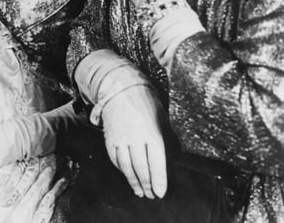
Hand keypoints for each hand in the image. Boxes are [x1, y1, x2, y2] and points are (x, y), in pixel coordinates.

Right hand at [101, 84, 167, 199]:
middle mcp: (135, 138)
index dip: (159, 181)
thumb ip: (167, 136)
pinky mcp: (109, 137)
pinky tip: (127, 174)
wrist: (120, 87)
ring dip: (133, 181)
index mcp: (152, 133)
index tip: (161, 193)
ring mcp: (121, 138)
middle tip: (151, 196)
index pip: (156, 163)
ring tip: (139, 191)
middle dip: (147, 185)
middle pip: (141, 168)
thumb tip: (174, 154)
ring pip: (127, 166)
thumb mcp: (162, 117)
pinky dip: (121, 169)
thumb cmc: (145, 101)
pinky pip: (115, 158)